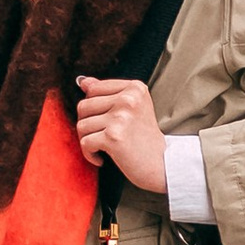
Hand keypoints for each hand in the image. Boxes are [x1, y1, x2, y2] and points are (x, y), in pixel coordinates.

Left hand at [74, 77, 166, 193]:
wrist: (162, 164)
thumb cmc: (144, 137)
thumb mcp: (133, 108)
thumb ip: (108, 92)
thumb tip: (82, 81)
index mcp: (134, 88)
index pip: (93, 88)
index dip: (92, 107)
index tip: (102, 121)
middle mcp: (129, 99)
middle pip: (84, 105)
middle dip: (86, 124)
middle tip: (99, 136)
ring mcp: (121, 117)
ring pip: (82, 125)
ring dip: (87, 140)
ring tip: (101, 147)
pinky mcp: (113, 137)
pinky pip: (85, 142)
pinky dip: (89, 154)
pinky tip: (101, 158)